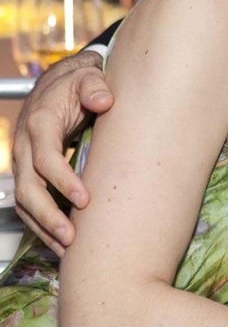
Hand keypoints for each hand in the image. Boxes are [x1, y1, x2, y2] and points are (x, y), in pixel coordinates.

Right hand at [13, 51, 113, 253]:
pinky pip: (28, 204)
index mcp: (40, 123)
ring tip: (67, 249)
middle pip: (28, 188)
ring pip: (24, 202)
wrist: (60, 83)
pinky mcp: (28, 173)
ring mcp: (23, 161)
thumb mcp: (88, 77)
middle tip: (72, 237)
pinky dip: (41, 225)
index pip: (45, 159)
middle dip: (48, 215)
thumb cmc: (78, 84)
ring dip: (43, 227)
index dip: (63, 181)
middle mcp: (25, 145)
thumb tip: (104, 100)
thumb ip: (95, 86)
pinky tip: (61, 243)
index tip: (85, 200)